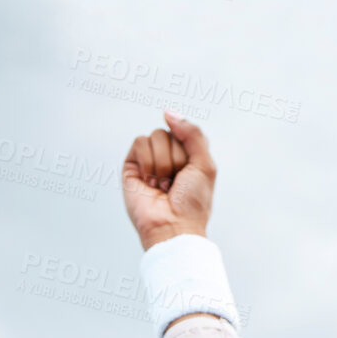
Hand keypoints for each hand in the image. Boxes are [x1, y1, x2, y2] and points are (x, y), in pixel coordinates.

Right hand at [122, 111, 214, 249]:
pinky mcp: (131, 166)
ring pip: (155, 136)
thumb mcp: (205, 164)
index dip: (189, 151)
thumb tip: (167, 112)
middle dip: (176, 159)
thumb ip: (192, 133)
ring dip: (163, 163)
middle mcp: (167, 156)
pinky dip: (148, 162)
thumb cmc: (192, 202)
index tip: (190, 173)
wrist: (174, 226)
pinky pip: (140, 143)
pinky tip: (150, 182)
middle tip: (175, 183)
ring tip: (162, 185)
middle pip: (169, 133)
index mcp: (187, 156)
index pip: (185, 131)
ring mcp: (149, 160)